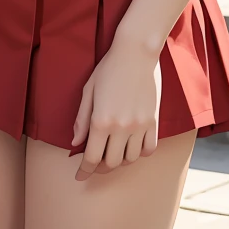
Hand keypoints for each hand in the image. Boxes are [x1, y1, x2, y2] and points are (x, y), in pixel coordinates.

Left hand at [70, 32, 161, 180]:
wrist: (137, 51)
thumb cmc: (109, 68)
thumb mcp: (89, 90)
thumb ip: (82, 119)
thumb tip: (76, 143)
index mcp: (101, 121)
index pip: (91, 158)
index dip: (84, 171)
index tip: (80, 177)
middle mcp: (121, 127)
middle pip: (111, 163)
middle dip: (101, 167)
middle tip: (96, 162)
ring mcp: (139, 125)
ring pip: (130, 159)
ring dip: (121, 159)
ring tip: (114, 151)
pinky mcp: (153, 121)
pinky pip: (148, 149)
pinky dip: (140, 153)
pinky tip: (132, 145)